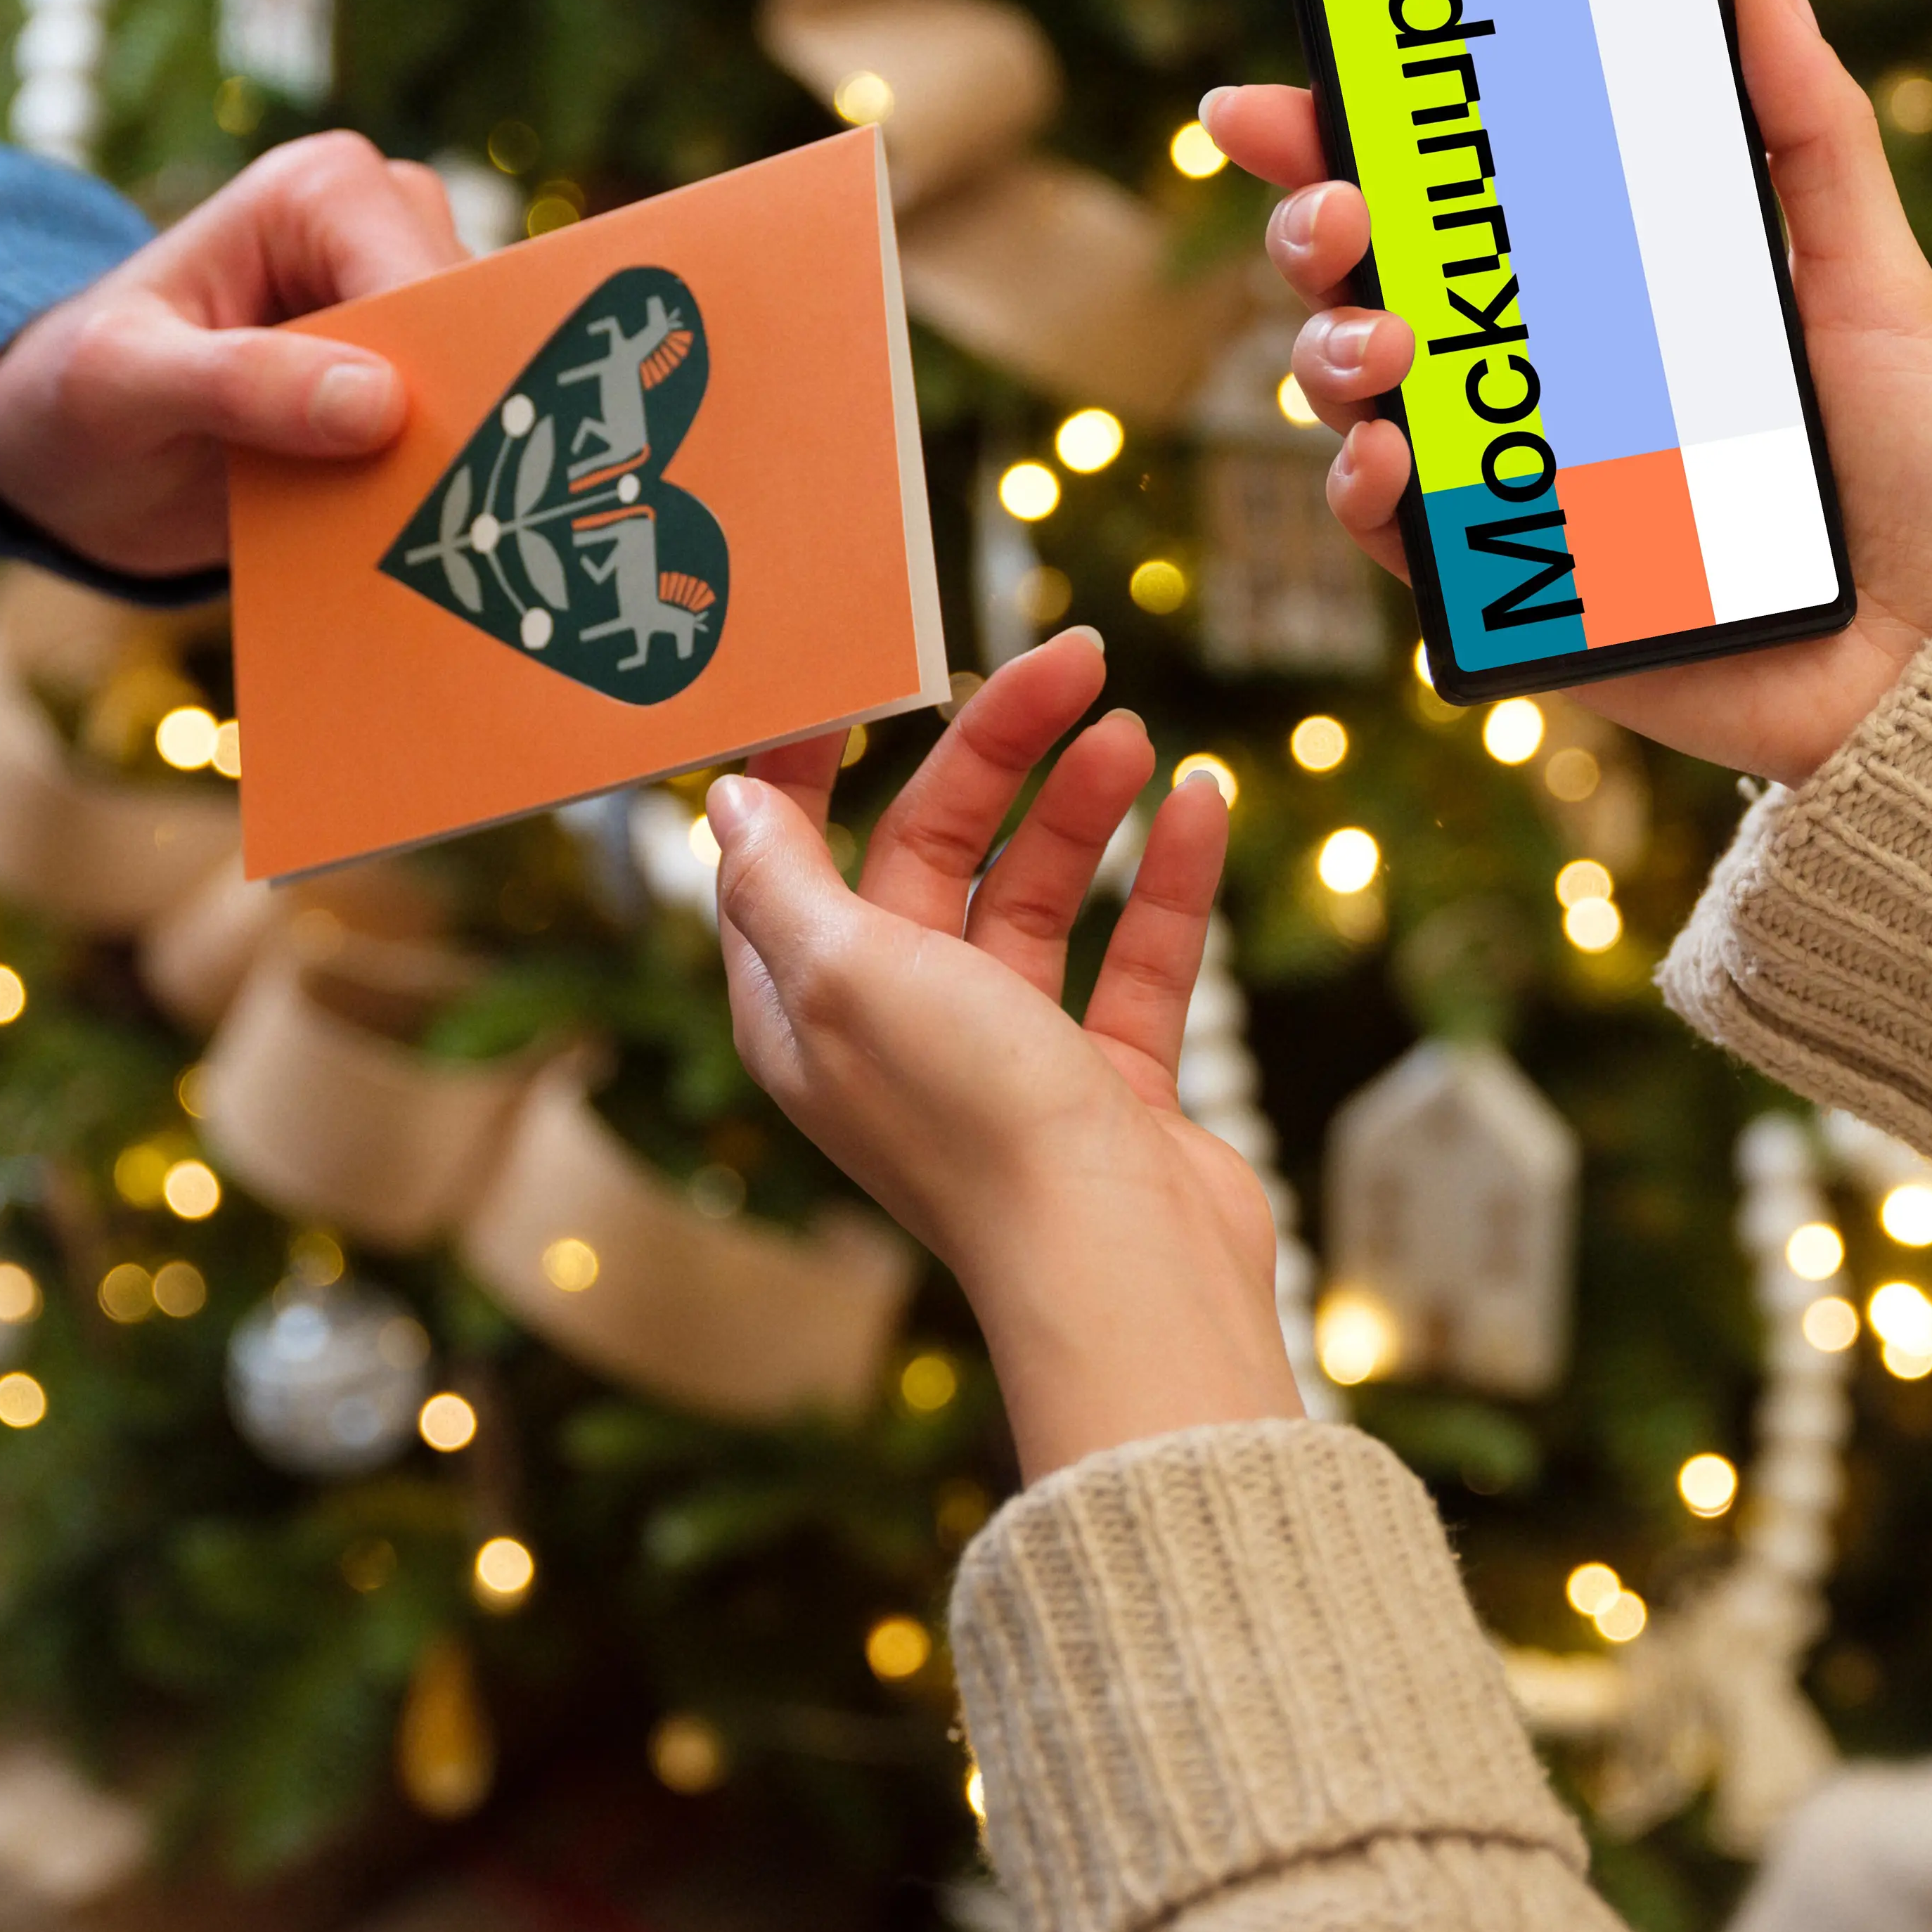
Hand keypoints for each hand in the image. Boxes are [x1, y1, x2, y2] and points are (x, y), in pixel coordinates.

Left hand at [0, 133, 466, 576]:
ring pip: (492, 388)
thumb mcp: (121, 386)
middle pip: (481, 333)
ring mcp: (410, 310)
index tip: (437, 476)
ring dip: (458, 467)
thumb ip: (237, 385)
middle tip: (438, 518)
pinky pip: (471, 433)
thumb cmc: (68, 396)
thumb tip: (380, 405)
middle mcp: (386, 230)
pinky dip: (446, 491)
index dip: (443, 378)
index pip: (427, 282)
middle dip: (461, 424)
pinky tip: (417, 538)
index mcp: (323, 191)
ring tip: (418, 533)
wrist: (65, 458)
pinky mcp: (419, 383)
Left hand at [704, 631, 1302, 1479]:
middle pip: (935, 851)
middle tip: (1071, 663)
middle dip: (997, 753)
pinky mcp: (1106, 1083)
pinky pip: (1134, 957)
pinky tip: (1202, 803)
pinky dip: (1165, 880)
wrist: (1120, 1268)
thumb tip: (730, 798)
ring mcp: (1008, 1056)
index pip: (792, 850)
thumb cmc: (974, 1121)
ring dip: (1082, 807)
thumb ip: (783, 879)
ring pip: (1038, 895)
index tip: (876, 667)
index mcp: (806, 1009)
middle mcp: (897, 1028)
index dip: (823, 752)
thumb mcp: (847, 972)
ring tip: (1129, 731)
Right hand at [1202, 0, 1931, 785]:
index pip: (1443, 190)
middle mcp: (1533, 369)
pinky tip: (1381, 461)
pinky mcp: (1513, 587)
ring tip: (1383, 347)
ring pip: (1354, 396)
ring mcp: (1511, 476)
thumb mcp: (1869, 277)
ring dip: (1328, 353)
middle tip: (1338, 213)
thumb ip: (1810, 130)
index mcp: (1596, 280)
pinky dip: (1363, 491)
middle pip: (1365, 278)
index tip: (1277, 98)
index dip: (1339, 138)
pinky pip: (1398, 536)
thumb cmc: (1913, 462)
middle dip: (1313, 229)